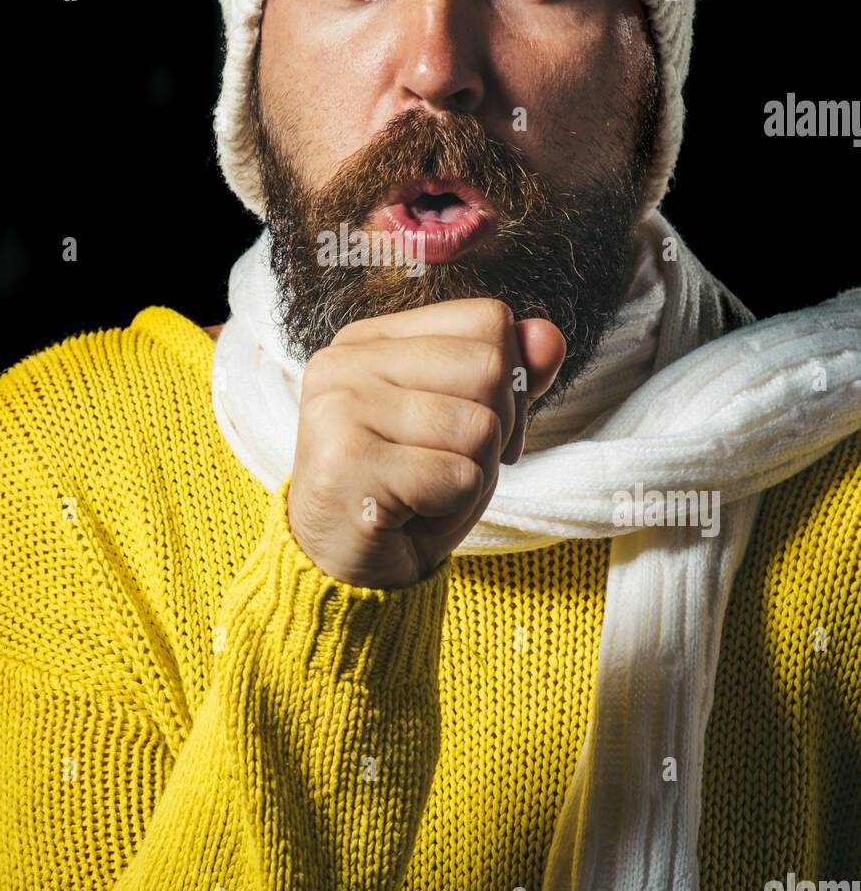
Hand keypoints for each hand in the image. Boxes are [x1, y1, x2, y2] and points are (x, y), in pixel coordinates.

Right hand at [287, 298, 566, 586]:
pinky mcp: (346, 464)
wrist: (345, 570)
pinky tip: (410, 514)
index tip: (473, 428)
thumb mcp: (468, 423)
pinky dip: (453, 507)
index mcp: (372, 339)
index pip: (487, 320)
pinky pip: (458, 477)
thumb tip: (552, 336)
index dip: (509, 379)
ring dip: (473, 475)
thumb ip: (511, 375)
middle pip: (489, 368)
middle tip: (450, 468)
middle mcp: (347, 362)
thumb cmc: (408, 489)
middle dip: (496, 432)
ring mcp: (340, 408)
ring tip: (426, 492)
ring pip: (479, 427)